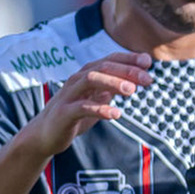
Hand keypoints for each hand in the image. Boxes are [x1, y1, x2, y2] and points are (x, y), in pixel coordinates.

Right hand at [18, 53, 153, 156]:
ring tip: (131, 91)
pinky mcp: (63, 113)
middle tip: (147, 79)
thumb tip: (138, 79)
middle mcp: (77, 80)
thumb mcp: (98, 99)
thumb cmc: (76, 114)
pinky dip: (100, 109)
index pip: (109, 59)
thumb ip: (114, 88)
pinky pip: (82, 107)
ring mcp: (69, 95)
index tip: (148, 62)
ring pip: (90, 80)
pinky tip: (116, 113)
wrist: (46, 134)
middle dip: (126, 71)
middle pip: (102, 67)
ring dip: (112, 83)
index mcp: (87, 75)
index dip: (128, 58)